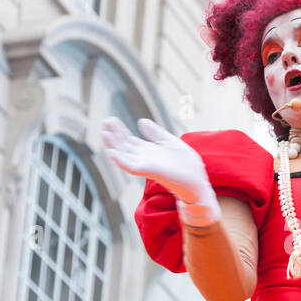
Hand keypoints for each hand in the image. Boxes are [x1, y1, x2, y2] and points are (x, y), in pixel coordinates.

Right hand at [101, 117, 219, 221]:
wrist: (197, 181)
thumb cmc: (186, 164)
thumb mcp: (170, 142)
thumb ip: (155, 133)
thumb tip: (140, 121)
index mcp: (148, 150)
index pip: (128, 139)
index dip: (119, 130)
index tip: (110, 119)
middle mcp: (143, 158)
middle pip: (122, 145)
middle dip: (113, 134)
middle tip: (104, 121)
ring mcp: (144, 165)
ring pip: (122, 154)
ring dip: (112, 144)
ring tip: (104, 132)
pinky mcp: (147, 171)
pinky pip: (129, 166)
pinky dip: (119, 159)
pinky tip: (111, 151)